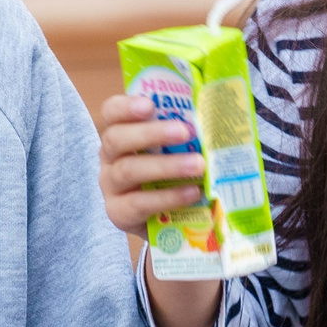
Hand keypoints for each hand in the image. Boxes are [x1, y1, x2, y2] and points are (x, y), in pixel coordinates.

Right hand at [96, 93, 207, 235]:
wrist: (166, 221)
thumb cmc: (171, 175)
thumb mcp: (175, 151)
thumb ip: (184, 135)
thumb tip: (216, 118)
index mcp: (121, 133)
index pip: (111, 112)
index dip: (126, 106)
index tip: (149, 104)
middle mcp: (110, 157)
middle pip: (116, 139)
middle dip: (151, 133)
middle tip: (184, 131)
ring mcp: (111, 186)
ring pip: (128, 170)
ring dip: (165, 166)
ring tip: (197, 165)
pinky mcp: (119, 213)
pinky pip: (140, 203)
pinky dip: (168, 197)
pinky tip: (192, 193)